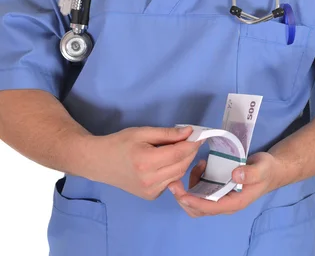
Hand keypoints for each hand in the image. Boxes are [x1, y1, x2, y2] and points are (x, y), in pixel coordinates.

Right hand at [86, 125, 201, 199]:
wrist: (100, 162)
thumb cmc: (120, 143)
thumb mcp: (142, 132)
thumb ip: (167, 134)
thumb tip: (189, 132)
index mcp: (146, 162)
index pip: (178, 154)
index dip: (191, 144)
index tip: (200, 135)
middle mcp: (150, 180)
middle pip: (181, 165)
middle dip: (190, 151)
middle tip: (192, 139)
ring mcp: (150, 191)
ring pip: (178, 174)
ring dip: (184, 161)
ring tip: (180, 148)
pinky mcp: (151, 196)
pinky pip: (170, 182)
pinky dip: (174, 170)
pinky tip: (167, 161)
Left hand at [168, 151, 280, 216]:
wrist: (270, 169)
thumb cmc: (266, 170)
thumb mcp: (262, 168)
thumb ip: (251, 173)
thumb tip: (235, 175)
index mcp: (235, 202)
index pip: (211, 208)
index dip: (195, 203)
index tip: (182, 195)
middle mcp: (225, 203)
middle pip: (199, 210)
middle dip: (184, 199)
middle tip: (175, 182)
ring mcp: (220, 197)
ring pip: (197, 200)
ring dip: (190, 186)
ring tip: (198, 165)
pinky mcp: (217, 189)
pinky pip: (201, 189)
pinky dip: (196, 178)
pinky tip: (202, 164)